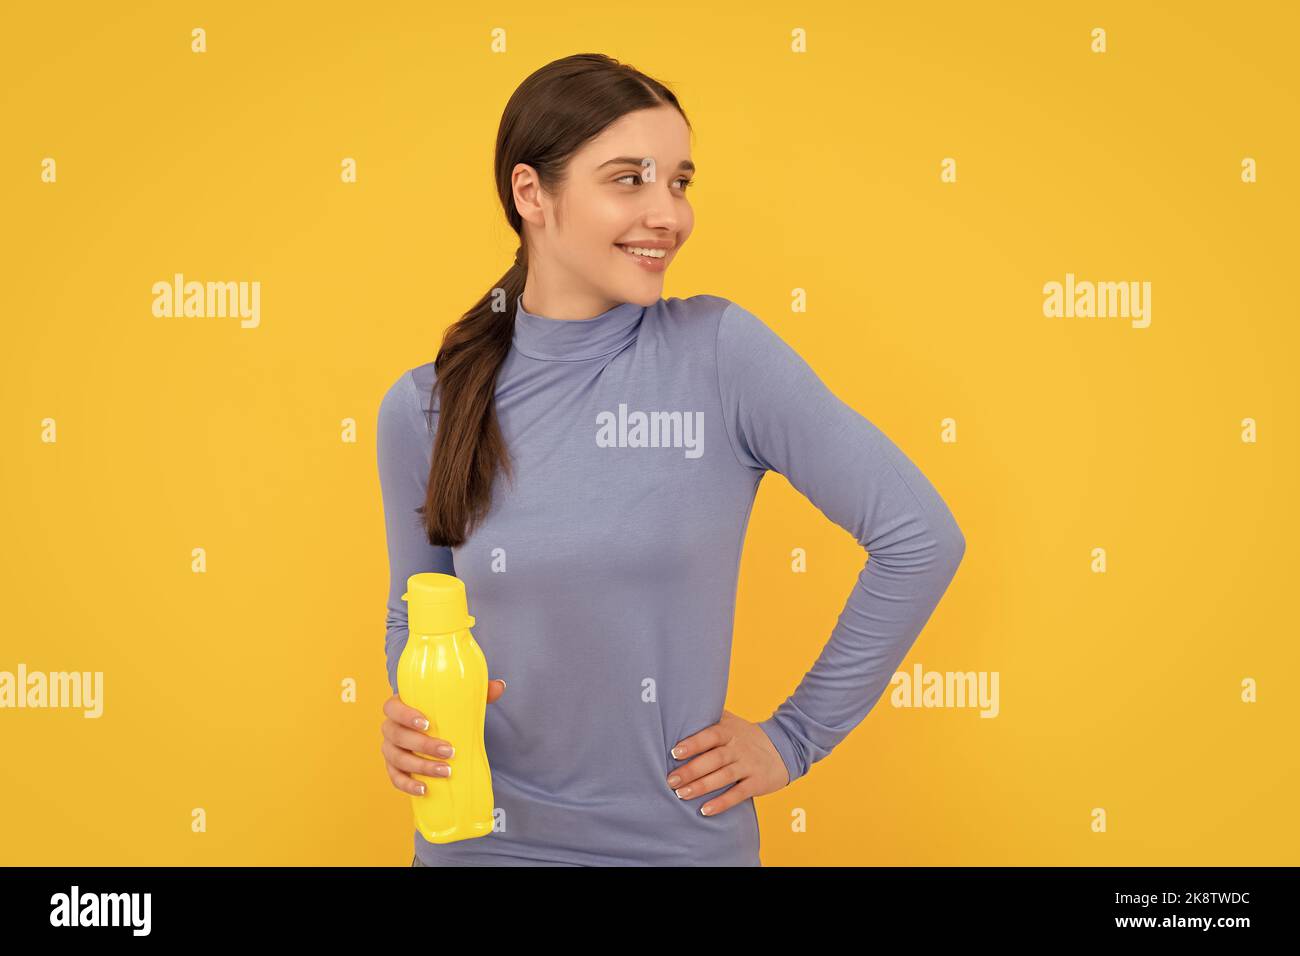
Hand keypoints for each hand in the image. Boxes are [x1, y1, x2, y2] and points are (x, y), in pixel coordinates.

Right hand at [381, 679, 506, 795]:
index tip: (427, 723)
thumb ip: (477, 693)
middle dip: (423, 745)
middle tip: (449, 751)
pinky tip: (424, 789)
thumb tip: (500, 686)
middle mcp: (390, 728)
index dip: (405, 715)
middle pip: (398, 736)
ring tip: (446, 772)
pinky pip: (395, 778)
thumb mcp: (457, 702)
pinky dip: (408, 785)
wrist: (434, 732)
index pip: (391, 707)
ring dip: (421, 767)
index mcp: (400, 706)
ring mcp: (390, 749)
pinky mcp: (394, 768)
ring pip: (397, 759)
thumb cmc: (442, 713)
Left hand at [664, 708, 790, 816]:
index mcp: (729, 731)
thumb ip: (709, 718)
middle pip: (714, 758)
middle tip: (671, 780)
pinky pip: (738, 794)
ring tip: (681, 794)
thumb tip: (679, 709)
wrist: (784, 747)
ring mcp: (749, 765)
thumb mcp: (731, 722)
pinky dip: (722, 803)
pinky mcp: (757, 783)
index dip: (693, 743)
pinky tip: (705, 810)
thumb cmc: (746, 736)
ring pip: (724, 777)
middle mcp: (738, 748)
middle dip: (691, 770)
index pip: (710, 735)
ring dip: (702, 787)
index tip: (674, 752)